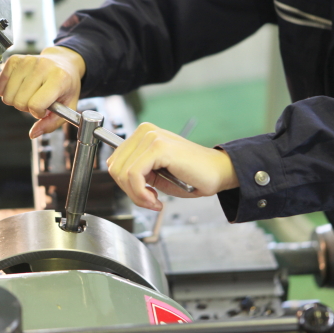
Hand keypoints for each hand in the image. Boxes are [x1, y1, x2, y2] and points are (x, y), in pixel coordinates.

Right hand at [0, 46, 85, 137]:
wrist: (63, 63)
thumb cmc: (66, 86)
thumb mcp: (68, 106)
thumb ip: (51, 124)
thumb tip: (33, 133)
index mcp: (59, 78)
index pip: (35, 105)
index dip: (38, 113)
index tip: (44, 109)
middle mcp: (42, 66)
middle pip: (19, 101)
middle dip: (27, 108)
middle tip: (36, 101)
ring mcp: (27, 61)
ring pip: (8, 96)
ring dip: (16, 100)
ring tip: (29, 94)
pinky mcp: (14, 59)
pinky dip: (6, 91)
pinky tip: (18, 88)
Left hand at [106, 123, 238, 210]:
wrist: (218, 173)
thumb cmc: (191, 174)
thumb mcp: (155, 174)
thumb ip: (136, 173)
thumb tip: (121, 179)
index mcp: (142, 135)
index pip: (115, 162)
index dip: (124, 185)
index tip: (142, 196)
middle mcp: (145, 131)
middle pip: (115, 168)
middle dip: (129, 192)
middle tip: (149, 201)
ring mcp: (151, 137)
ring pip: (122, 173)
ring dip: (136, 195)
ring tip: (154, 201)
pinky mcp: (159, 147)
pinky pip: (134, 175)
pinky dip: (141, 193)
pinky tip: (156, 200)